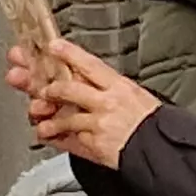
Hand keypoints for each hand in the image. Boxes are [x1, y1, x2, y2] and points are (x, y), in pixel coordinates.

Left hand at [6, 36, 162, 168]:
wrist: (161, 149)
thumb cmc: (147, 121)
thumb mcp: (132, 93)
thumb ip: (102, 85)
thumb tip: (75, 73)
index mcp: (118, 86)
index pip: (90, 64)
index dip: (68, 54)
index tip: (51, 46)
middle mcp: (107, 103)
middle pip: (68, 89)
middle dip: (45, 87)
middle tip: (35, 85)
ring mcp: (99, 124)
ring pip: (62, 116)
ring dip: (44, 115)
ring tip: (38, 115)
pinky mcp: (93, 145)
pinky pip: (65, 139)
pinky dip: (52, 136)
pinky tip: (45, 132)